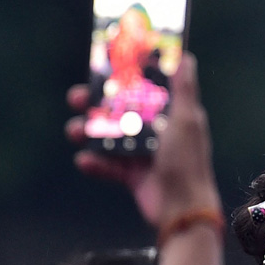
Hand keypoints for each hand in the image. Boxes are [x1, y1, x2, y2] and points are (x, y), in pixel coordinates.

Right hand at [66, 54, 219, 228]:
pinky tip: (85, 160)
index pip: (143, 90)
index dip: (123, 78)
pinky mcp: (131, 175)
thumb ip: (184, 90)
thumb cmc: (188, 161)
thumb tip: (185, 57)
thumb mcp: (187, 120)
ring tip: (76, 131)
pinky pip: (107, 165)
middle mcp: (155, 131)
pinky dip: (95, 163)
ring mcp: (142, 153)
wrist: (182, 208)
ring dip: (88, 133)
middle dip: (95, 104)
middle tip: (76, 98)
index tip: (101, 67)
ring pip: (108, 137)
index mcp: (170, 115)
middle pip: (118, 111)